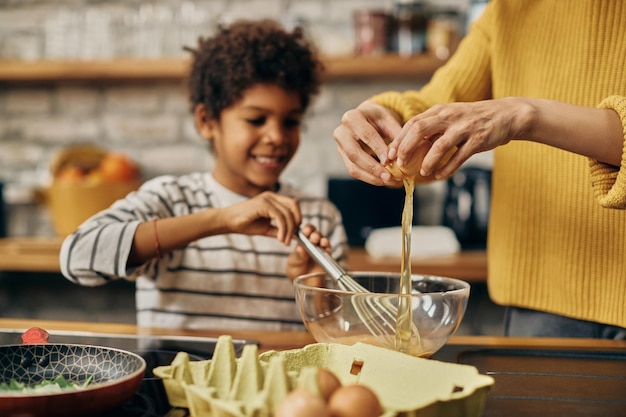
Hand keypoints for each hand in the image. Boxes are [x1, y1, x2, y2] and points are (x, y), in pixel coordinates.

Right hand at [224, 191, 301, 244]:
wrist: (228, 222)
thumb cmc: (245, 224)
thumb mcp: (266, 228)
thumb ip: (279, 229)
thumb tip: (293, 236)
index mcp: (273, 199)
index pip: (293, 204)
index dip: (297, 218)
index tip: (295, 233)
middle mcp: (272, 196)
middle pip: (294, 205)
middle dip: (296, 222)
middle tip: (292, 238)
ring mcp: (267, 198)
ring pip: (287, 213)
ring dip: (289, 229)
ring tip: (284, 241)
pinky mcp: (263, 204)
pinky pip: (279, 217)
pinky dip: (283, 229)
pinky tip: (280, 238)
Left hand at [287, 223, 330, 282]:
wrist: (303, 284)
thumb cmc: (296, 271)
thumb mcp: (293, 263)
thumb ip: (298, 256)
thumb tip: (300, 248)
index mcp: (302, 241)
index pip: (305, 231)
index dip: (306, 229)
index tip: (305, 231)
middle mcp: (312, 244)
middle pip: (315, 233)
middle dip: (314, 233)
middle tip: (312, 236)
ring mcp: (320, 250)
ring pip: (323, 240)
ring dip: (321, 238)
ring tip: (318, 240)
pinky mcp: (327, 257)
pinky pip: (329, 250)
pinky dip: (328, 247)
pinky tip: (325, 246)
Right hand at [333, 100, 402, 185]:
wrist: (367, 119)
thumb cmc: (379, 119)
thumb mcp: (389, 120)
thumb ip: (395, 135)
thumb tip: (397, 156)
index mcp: (352, 117)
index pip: (366, 135)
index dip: (378, 149)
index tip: (390, 160)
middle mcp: (341, 132)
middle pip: (354, 154)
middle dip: (372, 167)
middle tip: (389, 176)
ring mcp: (340, 147)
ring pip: (353, 167)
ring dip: (371, 177)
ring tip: (388, 181)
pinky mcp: (344, 158)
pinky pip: (354, 171)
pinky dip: (369, 178)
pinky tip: (382, 180)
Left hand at [389, 98, 525, 178]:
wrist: (506, 115)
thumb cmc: (473, 119)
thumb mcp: (450, 118)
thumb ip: (432, 130)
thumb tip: (409, 148)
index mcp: (440, 111)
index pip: (412, 123)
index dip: (399, 140)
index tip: (390, 155)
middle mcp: (450, 116)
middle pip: (420, 130)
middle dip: (406, 148)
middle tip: (400, 164)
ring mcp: (464, 127)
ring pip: (439, 145)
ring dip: (428, 161)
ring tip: (422, 173)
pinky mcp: (478, 139)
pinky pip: (459, 156)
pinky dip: (448, 167)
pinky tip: (440, 175)